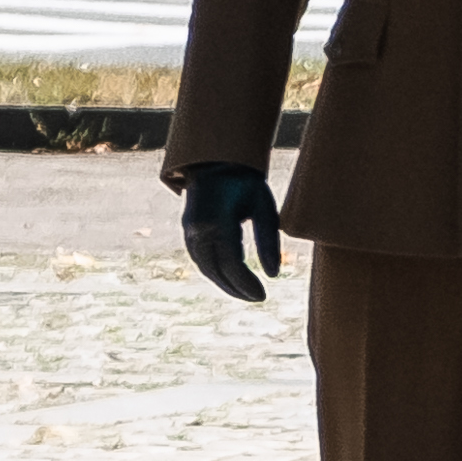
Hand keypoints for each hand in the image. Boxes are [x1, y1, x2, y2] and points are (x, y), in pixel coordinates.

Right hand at [179, 166, 282, 303]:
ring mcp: (189, 232)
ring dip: (225, 284)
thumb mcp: (263, 206)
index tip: (263, 295)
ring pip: (205, 268)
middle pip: (215, 270)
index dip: (246, 283)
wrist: (216, 163)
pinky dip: (216, 273)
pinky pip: (201, 260)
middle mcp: (198, 231)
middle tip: (258, 298)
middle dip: (236, 288)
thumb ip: (268, 240)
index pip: (231, 263)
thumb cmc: (245, 183)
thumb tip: (273, 275)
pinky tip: (231, 280)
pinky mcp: (188, 233)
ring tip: (247, 293)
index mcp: (217, 223)